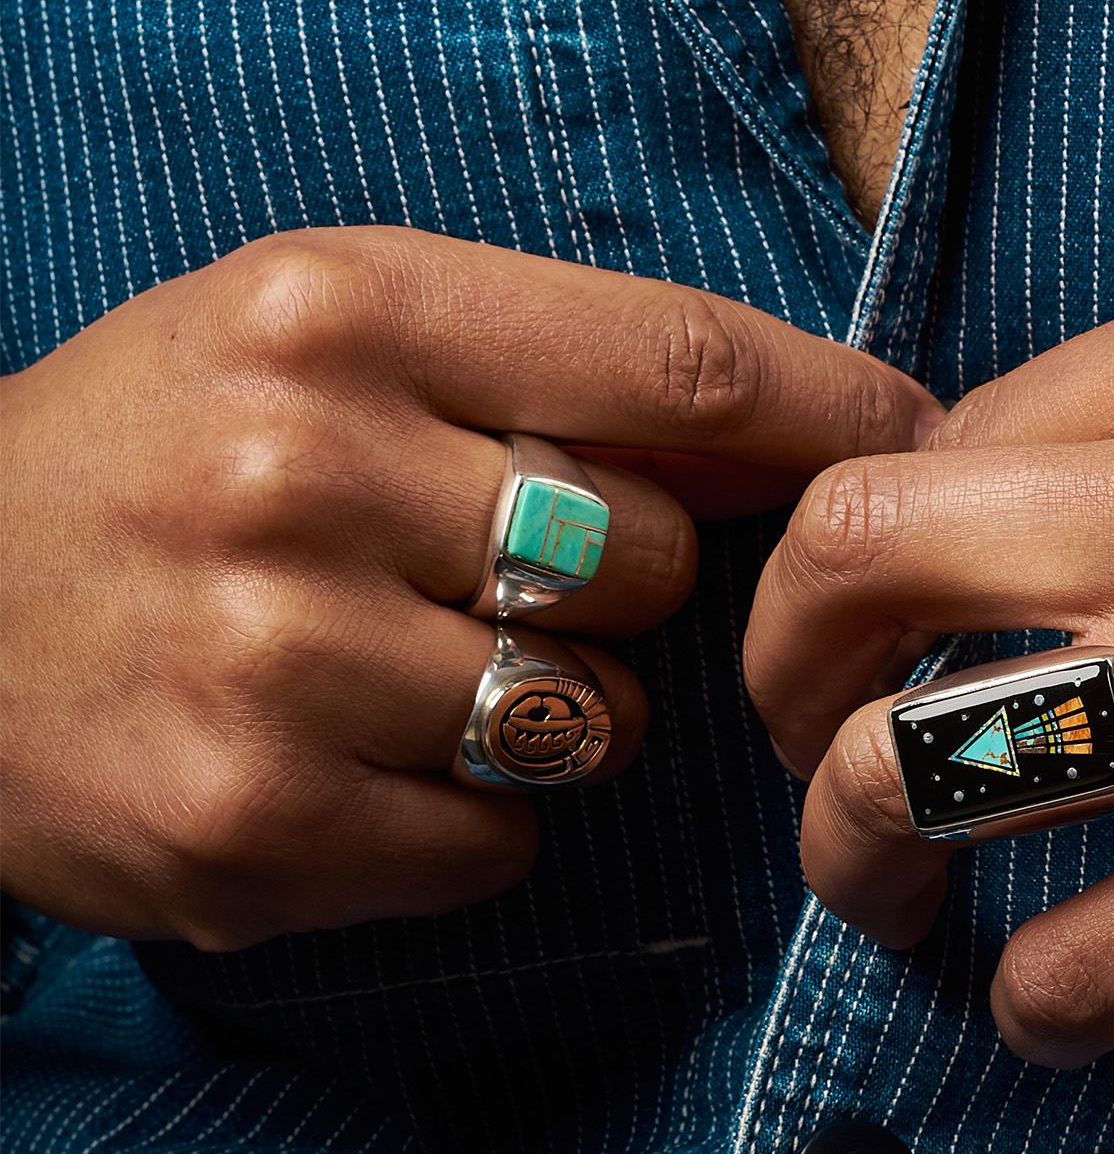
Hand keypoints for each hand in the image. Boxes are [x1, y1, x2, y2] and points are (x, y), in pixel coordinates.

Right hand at [0, 228, 939, 947]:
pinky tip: (338, 765)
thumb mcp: (318, 336)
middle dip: (625, 582)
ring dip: (546, 714)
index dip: (832, 410)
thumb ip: (545, 368)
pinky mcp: (250, 827)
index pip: (679, 359)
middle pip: (660, 559)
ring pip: (596, 721)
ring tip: (389, 670)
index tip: (917, 438)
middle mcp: (305, 470)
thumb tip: (803, 428)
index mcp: (338, 308)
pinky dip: (460, 823)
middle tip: (488, 573)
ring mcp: (272, 661)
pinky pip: (499, 845)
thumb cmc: (156, 456)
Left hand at [744, 275, 1113, 1064]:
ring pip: (910, 764)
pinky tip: (1063, 996)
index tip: (871, 641)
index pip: (920, 450)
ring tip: (892, 899)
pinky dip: (1028, 1000)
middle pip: (852, 567)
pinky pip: (1070, 961)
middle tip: (807, 752)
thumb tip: (993, 543)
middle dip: (775, 677)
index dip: (859, 564)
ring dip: (851, 853)